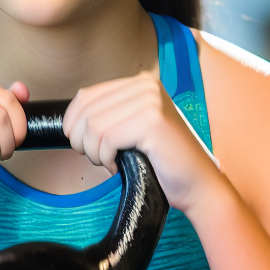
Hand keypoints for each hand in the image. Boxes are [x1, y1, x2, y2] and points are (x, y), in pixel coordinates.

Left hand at [62, 71, 225, 211]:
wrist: (197, 186)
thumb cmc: (163, 163)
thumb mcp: (132, 129)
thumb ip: (109, 115)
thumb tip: (71, 121)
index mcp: (141, 83)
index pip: (86, 95)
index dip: (73, 122)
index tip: (80, 144)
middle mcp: (146, 86)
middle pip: (86, 110)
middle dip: (82, 139)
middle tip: (96, 158)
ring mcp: (151, 101)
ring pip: (94, 125)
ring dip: (94, 152)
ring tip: (109, 163)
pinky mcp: (152, 121)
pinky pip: (106, 139)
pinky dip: (105, 158)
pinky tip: (118, 166)